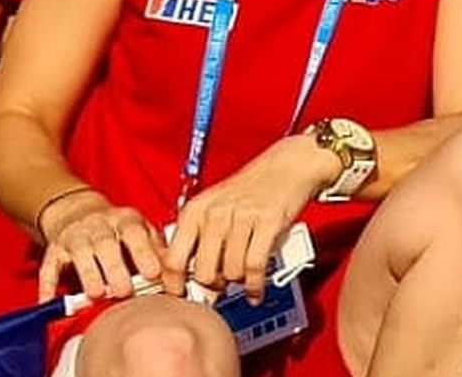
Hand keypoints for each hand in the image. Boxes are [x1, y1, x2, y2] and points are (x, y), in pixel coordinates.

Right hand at [37, 189, 165, 300]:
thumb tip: (177, 272)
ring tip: (97, 294)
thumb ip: (157, 249)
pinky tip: (50, 299)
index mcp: (125, 220)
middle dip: (115, 268)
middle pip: (106, 244)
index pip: (135, 233)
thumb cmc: (118, 228)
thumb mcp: (141, 230)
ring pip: (79, 253)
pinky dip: (48, 284)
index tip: (154, 273)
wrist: (78, 211)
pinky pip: (49, 267)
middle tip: (125, 291)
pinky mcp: (54, 250)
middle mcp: (99, 226)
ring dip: (88, 274)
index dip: (144, 253)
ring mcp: (75, 237)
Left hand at [161, 134, 336, 300]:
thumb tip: (188, 278)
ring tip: (242, 276)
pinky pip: (255, 266)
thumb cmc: (252, 188)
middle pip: (203, 272)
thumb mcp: (215, 206)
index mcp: (195, 210)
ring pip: (231, 271)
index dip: (175, 285)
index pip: (172, 260)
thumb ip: (200, 238)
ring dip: (238, 281)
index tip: (181, 296)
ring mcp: (241, 217)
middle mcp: (214, 213)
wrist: (289, 165)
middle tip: (221, 285)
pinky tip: (255, 289)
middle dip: (213, 286)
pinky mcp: (268, 222)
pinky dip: (255, 285)